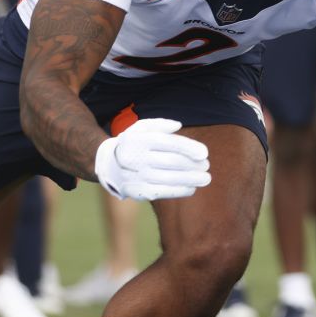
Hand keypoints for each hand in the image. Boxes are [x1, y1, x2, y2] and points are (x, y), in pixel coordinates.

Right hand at [93, 118, 210, 200]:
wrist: (109, 166)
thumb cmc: (133, 144)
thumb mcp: (140, 128)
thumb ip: (160, 124)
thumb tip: (178, 125)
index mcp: (140, 139)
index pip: (169, 143)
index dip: (189, 148)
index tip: (205, 153)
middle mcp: (137, 157)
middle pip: (171, 162)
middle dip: (193, 165)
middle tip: (207, 166)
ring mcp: (137, 176)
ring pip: (169, 178)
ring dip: (191, 179)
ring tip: (205, 178)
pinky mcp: (138, 191)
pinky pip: (163, 192)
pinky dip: (180, 191)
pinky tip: (191, 188)